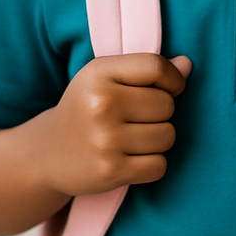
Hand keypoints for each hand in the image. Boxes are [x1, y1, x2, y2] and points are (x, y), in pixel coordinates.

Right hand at [37, 53, 191, 197]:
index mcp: (99, 72)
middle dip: (161, 112)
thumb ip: (148, 69)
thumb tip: (187, 65)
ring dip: (159, 139)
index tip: (170, 87)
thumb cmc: (87, 107)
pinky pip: (159, 165)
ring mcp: (105, 139)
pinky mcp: (110, 171)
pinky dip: (153, 164)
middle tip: (138, 118)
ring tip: (134, 137)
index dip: (173, 78)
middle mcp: (101, 103)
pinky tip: (133, 159)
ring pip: (167, 135)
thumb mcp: (107, 78)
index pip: (156, 67)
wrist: (48, 153)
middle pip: (166, 104)